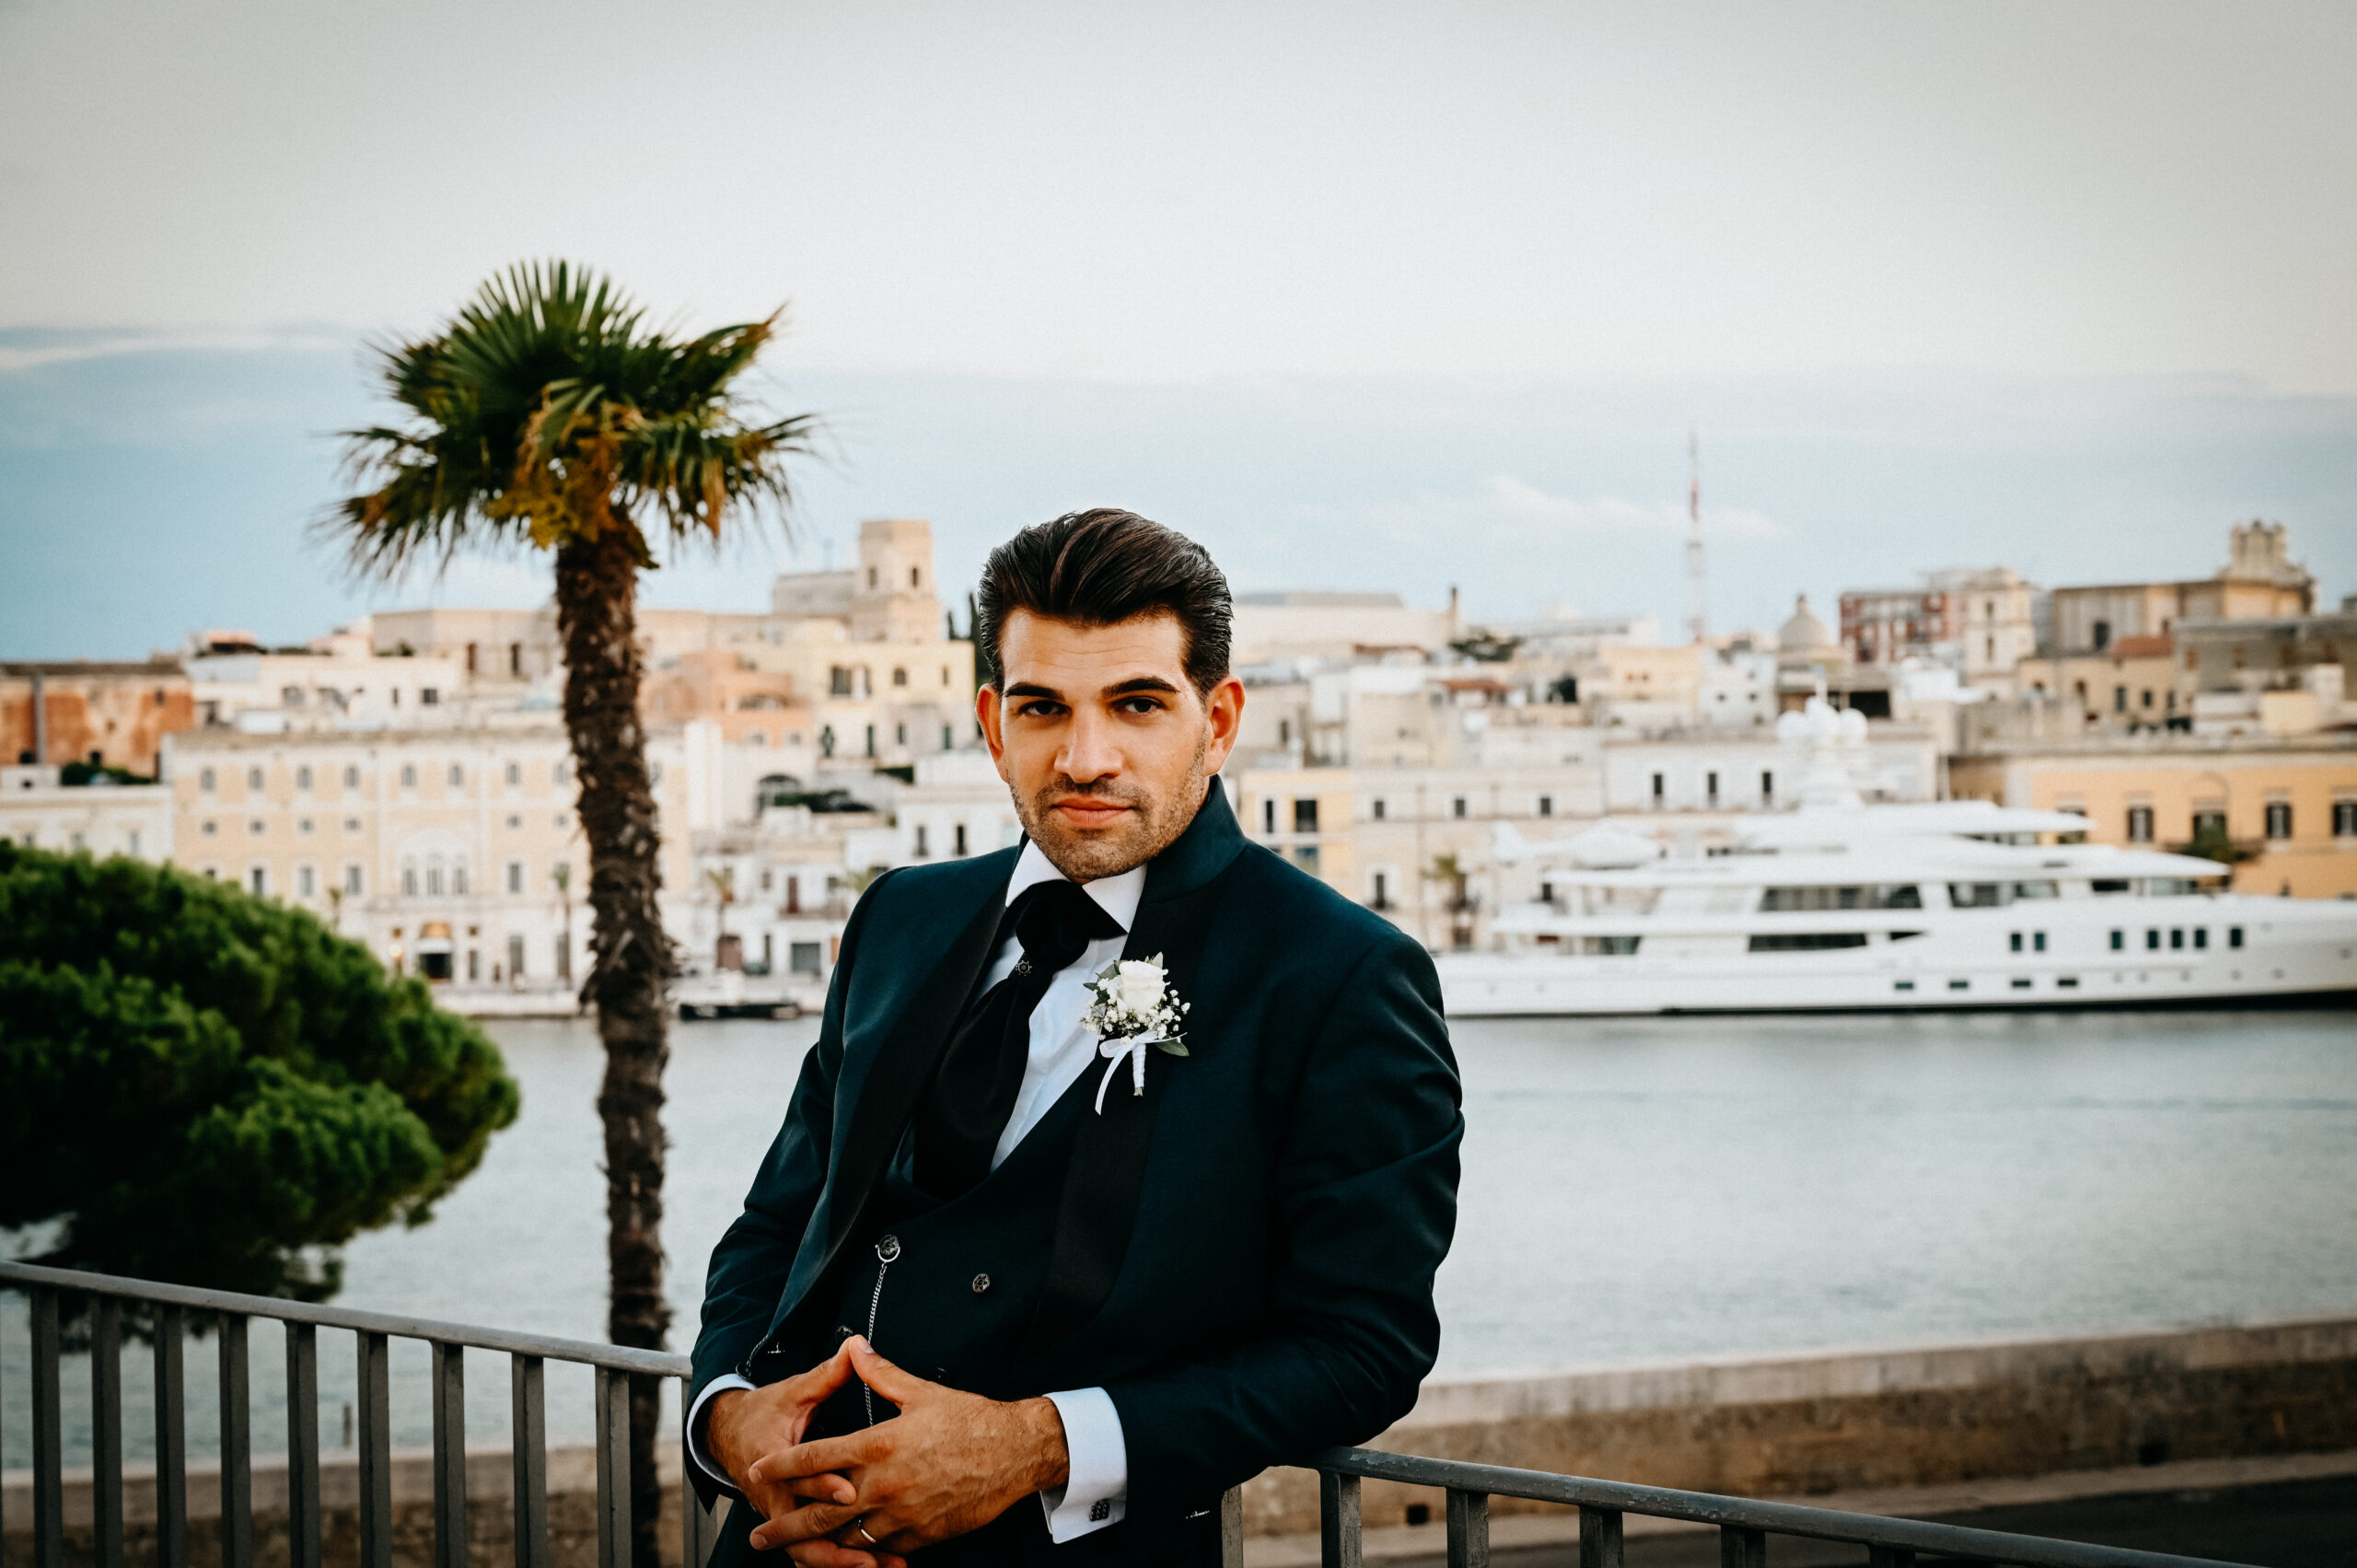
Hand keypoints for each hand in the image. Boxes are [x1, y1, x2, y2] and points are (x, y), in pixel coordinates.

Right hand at [705, 1345, 895, 1565]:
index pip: (799, 1477)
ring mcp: (781, 1517)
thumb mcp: (792, 1392)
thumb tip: (855, 1345)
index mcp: (772, 1461)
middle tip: (873, 1556)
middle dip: (838, 1545)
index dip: (823, 1485)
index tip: (851, 1489)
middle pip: (803, 1530)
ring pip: (807, 1552)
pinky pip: (812, 1554)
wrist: (727, 1436)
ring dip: (841, 1564)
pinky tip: (872, 1567)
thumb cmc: (764, 1412)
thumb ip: (826, 1375)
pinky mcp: (790, 1529)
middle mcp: (774, 1497)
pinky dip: (837, 1564)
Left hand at [744, 1337, 1070, 1555]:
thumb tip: (855, 1347)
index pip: (815, 1458)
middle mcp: (883, 1485)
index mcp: (878, 1446)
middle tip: (759, 1536)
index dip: (781, 1465)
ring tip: (795, 1548)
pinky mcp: (920, 1535)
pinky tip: (848, 1550)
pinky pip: (880, 1550)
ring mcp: (901, 1515)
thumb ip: (880, 1374)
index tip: (757, 1469)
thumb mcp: (921, 1391)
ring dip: (818, 1543)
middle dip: (784, 1527)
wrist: (1014, 1453)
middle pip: (819, 1512)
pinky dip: (860, 1551)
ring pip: (846, 1538)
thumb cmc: (970, 1419)